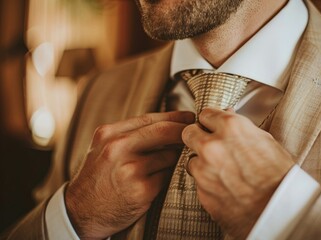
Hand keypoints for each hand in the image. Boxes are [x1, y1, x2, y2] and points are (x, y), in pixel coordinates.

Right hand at [65, 111, 194, 238]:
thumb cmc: (98, 178)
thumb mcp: (104, 148)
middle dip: (184, 130)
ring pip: (169, 155)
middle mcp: (118, 148)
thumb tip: (168, 123)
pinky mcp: (141, 189)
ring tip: (172, 162)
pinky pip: (167, 176)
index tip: (189, 116)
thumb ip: (130, 134)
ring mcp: (130, 169)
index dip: (174, 116)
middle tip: (195, 132)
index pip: (150, 118)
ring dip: (176, 158)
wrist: (81, 212)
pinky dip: (168, 177)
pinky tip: (161, 180)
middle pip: (163, 131)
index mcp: (110, 133)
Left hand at [182, 108, 293, 238]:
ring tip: (221, 172)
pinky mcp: (201, 191)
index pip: (205, 114)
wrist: (280, 210)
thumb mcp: (266, 141)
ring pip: (191, 159)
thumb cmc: (279, 175)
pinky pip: (198, 182)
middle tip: (208, 145)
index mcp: (231, 127)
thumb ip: (241, 127)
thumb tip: (228, 114)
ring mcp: (204, 169)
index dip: (210, 121)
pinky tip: (224, 187)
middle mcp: (213, 145)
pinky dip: (207, 183)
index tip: (213, 127)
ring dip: (201, 163)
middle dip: (197, 137)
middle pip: (188, 133)